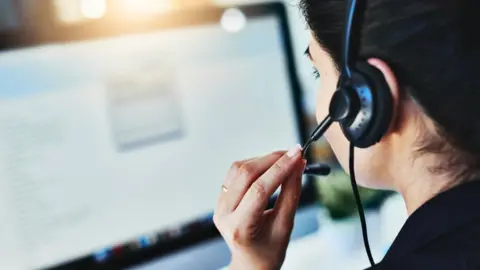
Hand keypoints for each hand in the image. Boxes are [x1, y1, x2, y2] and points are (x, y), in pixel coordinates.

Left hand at [213, 145, 305, 269]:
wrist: (251, 262)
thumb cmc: (269, 250)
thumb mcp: (285, 226)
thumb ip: (291, 194)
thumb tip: (298, 165)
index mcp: (239, 227)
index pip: (259, 190)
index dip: (280, 169)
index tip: (297, 154)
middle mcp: (224, 214)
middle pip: (246, 174)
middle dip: (272, 160)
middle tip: (294, 153)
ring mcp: (219, 205)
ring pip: (238, 169)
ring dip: (263, 160)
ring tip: (284, 160)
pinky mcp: (220, 197)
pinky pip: (235, 173)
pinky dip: (254, 165)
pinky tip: (269, 167)